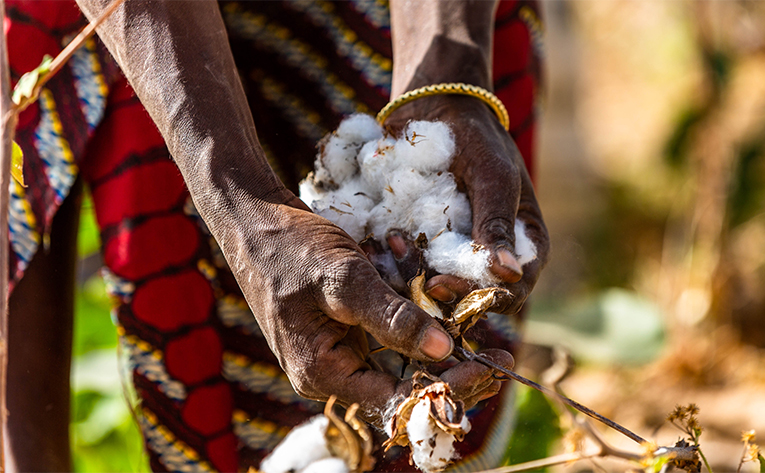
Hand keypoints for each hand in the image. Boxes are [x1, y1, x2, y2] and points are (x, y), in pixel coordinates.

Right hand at [238, 195, 512, 421]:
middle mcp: (330, 373)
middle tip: (502, 354)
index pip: (397, 401)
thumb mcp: (344, 279)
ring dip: (443, 354)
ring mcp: (336, 353)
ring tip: (489, 341)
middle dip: (455, 375)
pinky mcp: (342, 333)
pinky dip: (420, 329)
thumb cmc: (292, 246)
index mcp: (323, 372)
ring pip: (400, 366)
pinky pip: (388, 342)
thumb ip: (391, 317)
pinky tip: (452, 318)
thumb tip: (444, 352)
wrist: (253, 219)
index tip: (490, 367)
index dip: (447, 390)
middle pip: (403, 390)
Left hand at [380, 95, 549, 314]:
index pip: (512, 289)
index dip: (484, 297)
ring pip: (442, 287)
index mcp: (525, 244)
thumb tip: (508, 274)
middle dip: (448, 296)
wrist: (436, 109)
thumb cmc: (476, 138)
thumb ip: (497, 223)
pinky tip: (380, 251)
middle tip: (421, 285)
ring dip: (418, 281)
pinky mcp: (427, 245)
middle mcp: (493, 255)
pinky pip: (414, 268)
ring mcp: (458, 252)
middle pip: (475, 297)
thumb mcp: (493, 176)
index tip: (447, 287)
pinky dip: (398, 265)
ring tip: (394, 257)